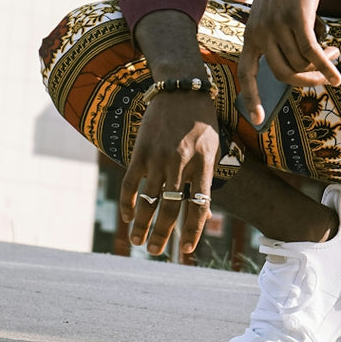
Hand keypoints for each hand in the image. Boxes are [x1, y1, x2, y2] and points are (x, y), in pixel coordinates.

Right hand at [120, 93, 219, 256]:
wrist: (180, 89)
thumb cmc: (201, 121)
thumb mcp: (213, 148)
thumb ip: (205, 179)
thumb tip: (202, 215)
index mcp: (203, 164)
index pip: (199, 206)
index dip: (192, 231)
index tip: (185, 250)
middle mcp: (181, 163)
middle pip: (171, 208)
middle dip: (162, 234)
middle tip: (155, 252)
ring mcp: (159, 158)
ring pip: (148, 200)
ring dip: (141, 225)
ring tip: (137, 242)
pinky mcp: (141, 151)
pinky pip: (131, 182)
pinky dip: (128, 202)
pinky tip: (127, 216)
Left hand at [238, 0, 340, 125]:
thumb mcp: (277, 17)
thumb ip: (281, 42)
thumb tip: (301, 71)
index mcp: (251, 36)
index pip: (246, 73)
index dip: (251, 98)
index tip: (257, 120)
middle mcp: (260, 33)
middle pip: (285, 74)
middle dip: (308, 79)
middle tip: (326, 75)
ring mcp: (276, 26)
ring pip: (302, 62)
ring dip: (322, 63)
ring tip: (334, 50)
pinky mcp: (296, 19)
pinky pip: (312, 53)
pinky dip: (326, 67)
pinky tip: (337, 75)